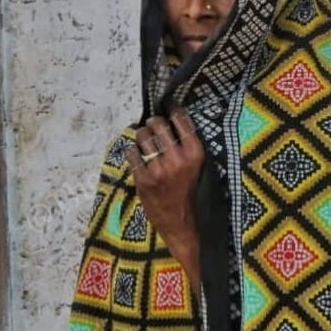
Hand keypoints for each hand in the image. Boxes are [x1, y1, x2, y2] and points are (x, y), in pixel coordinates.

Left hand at [126, 104, 203, 291]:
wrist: (185, 227)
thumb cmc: (193, 195)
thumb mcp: (199, 168)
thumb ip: (187, 147)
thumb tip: (171, 123)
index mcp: (195, 154)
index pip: (181, 120)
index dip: (171, 107)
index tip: (167, 103)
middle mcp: (177, 158)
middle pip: (158, 124)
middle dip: (153, 122)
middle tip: (153, 124)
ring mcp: (158, 169)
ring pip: (142, 136)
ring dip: (142, 135)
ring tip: (145, 139)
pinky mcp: (143, 179)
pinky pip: (131, 154)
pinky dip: (133, 151)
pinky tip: (137, 155)